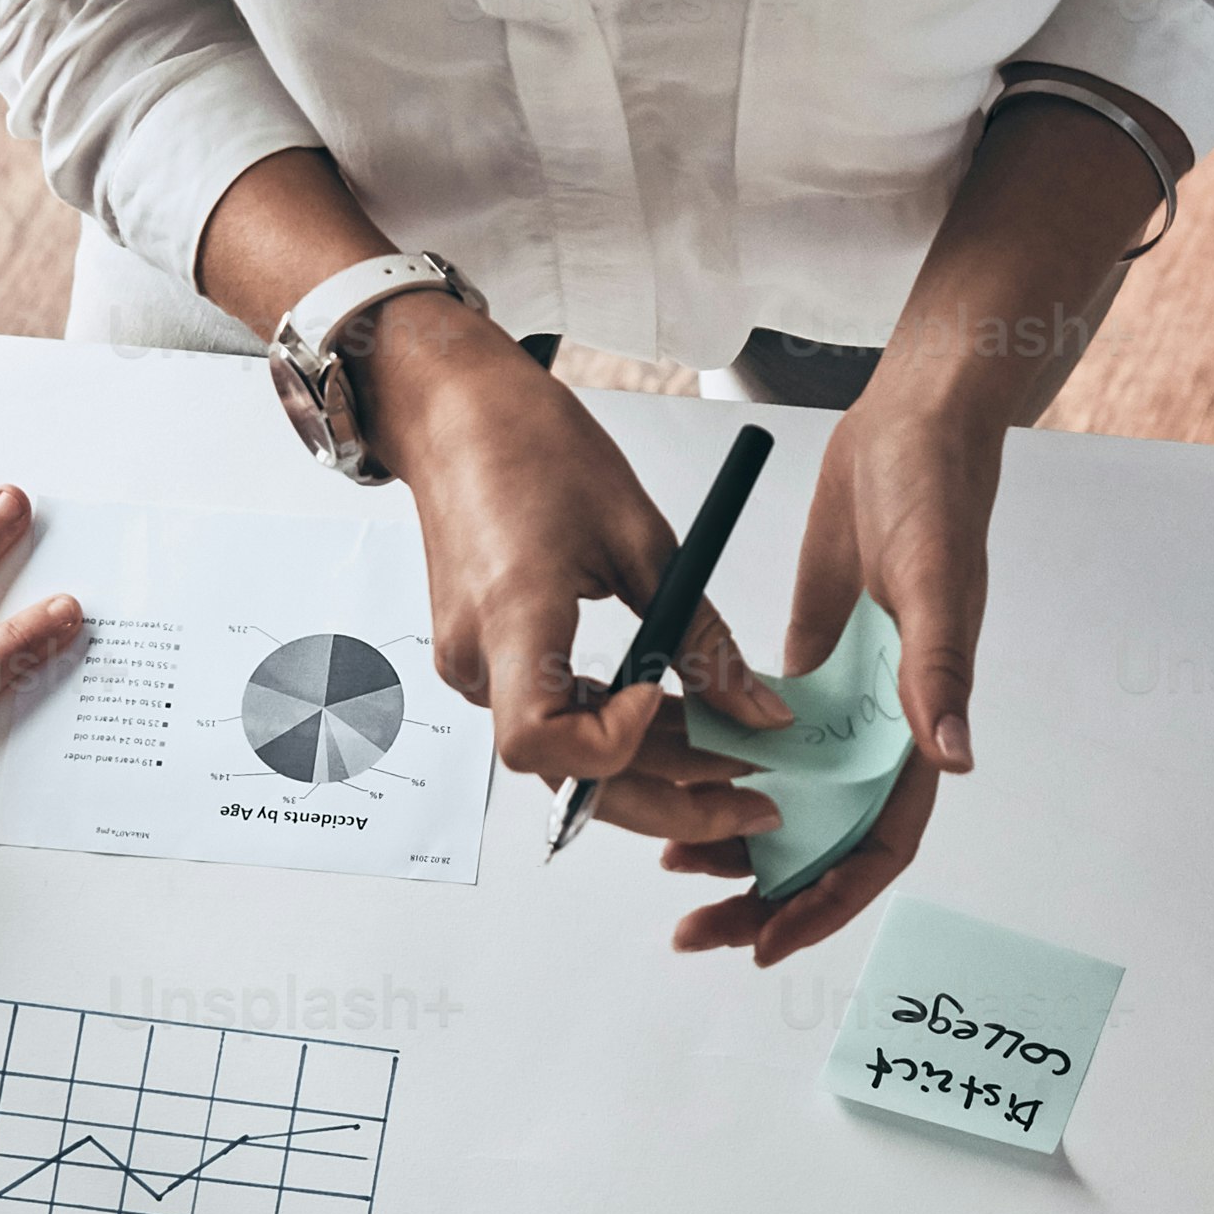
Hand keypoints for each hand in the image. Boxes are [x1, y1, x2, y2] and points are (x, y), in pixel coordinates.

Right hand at [368, 301, 780, 870]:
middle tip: (755, 796)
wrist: (454, 415)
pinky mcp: (481, 661)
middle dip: (668, 798)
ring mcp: (471, 666)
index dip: (614, 747)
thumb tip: (759, 714)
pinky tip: (673, 713)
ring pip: (565, 756)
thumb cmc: (533, 447)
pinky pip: (549, 719)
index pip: (541, 743)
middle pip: (566, 776)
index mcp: (512, 614)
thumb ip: (700, 637)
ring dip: (649, 763)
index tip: (670, 699)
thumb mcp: (641, 536)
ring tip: (730, 748)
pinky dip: (612, 729)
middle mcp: (477, 657)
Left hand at [667, 381, 998, 966]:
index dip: (827, 897)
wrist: (908, 426)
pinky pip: (762, 740)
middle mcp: (883, 725)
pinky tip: (674, 782)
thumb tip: (951, 757)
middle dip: (769, 892)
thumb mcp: (932, 581)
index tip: (769, 935)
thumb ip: (936, 671)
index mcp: (922, 721)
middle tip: (705, 929)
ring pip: (789, 797)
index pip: (877, 841)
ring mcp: (842, 700)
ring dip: (737, 838)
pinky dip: (723, 768)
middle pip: (825, 838)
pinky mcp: (809, 664)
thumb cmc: (935, 493)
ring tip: (678, 871)